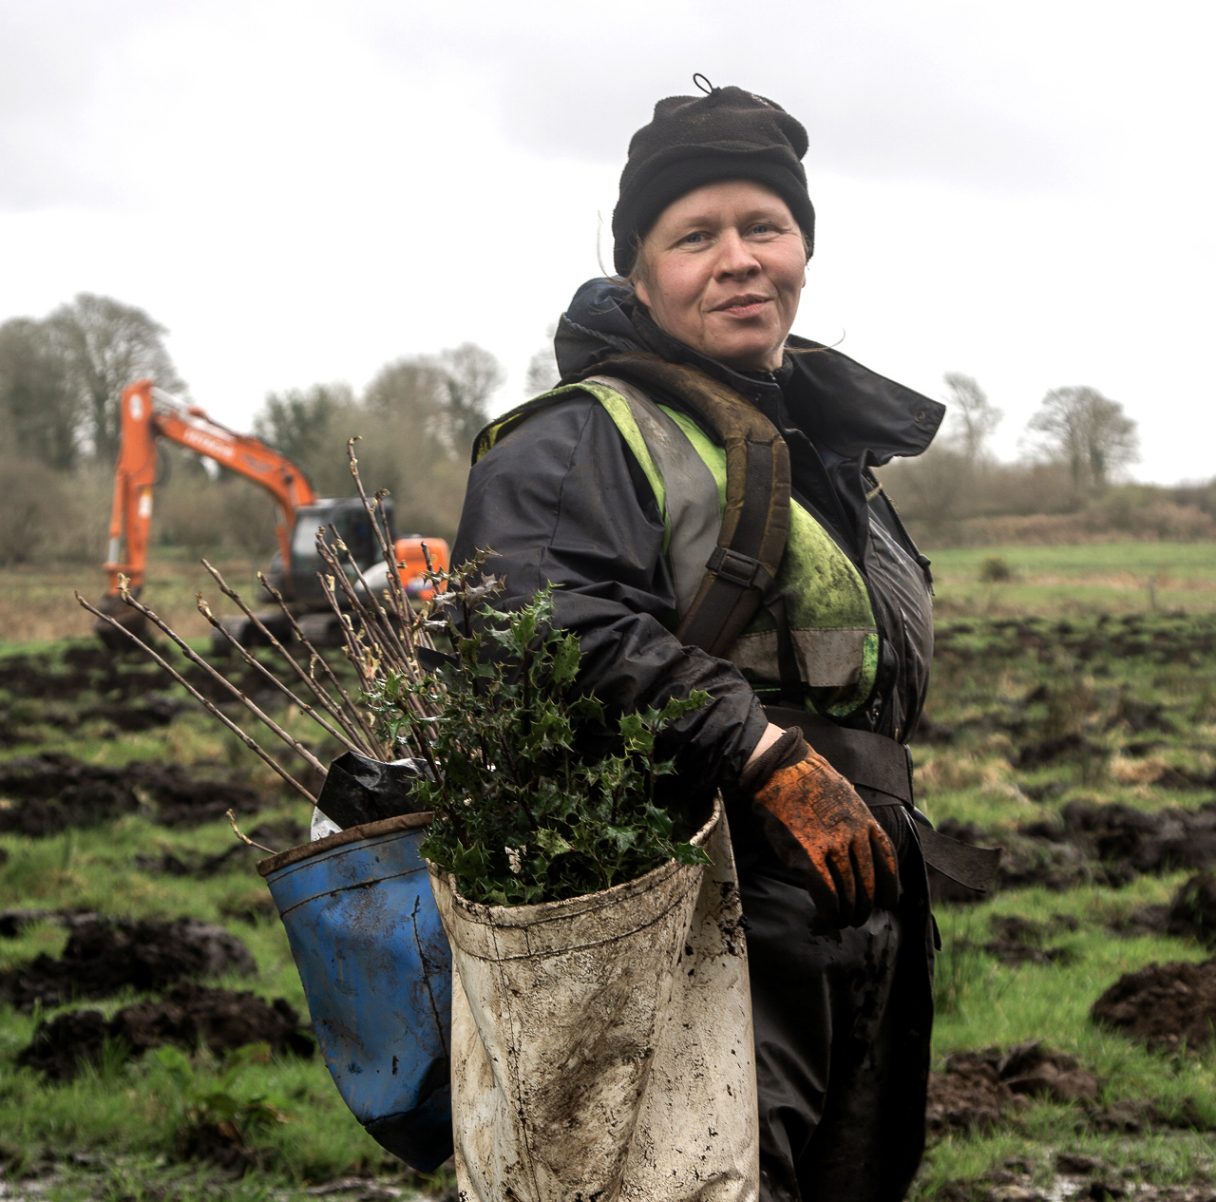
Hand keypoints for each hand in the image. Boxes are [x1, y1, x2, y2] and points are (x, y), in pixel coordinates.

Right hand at [747, 727, 899, 925]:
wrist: (782, 768)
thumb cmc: (808, 781)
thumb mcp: (844, 795)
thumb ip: (854, 820)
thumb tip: (856, 843)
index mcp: (864, 820)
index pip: (887, 860)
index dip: (890, 885)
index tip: (888, 900)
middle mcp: (853, 834)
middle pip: (869, 882)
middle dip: (865, 906)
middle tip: (858, 917)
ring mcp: (832, 844)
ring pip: (849, 891)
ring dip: (846, 912)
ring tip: (841, 921)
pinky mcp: (808, 853)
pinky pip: (825, 891)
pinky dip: (828, 909)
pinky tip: (826, 916)